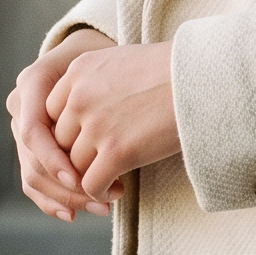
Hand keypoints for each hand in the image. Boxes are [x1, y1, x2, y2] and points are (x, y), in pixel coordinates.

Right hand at [8, 28, 114, 221]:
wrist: (91, 50)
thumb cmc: (104, 54)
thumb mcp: (102, 61)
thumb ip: (95, 87)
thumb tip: (104, 131)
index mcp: (32, 82)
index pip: (32, 131)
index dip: (54, 159)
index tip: (82, 178)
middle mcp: (20, 105)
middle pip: (33, 159)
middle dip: (67, 187)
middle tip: (104, 200)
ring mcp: (21, 126)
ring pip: (32, 175)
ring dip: (65, 198)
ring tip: (101, 207)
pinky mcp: (30, 145)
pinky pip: (33, 179)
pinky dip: (52, 199)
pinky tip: (73, 214)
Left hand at [47, 41, 179, 203]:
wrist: (203, 78)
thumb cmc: (173, 69)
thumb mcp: (122, 60)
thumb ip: (95, 81)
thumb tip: (86, 110)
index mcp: (78, 70)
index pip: (52, 111)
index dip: (69, 130)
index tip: (87, 141)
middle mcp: (79, 96)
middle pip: (61, 140)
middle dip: (76, 156)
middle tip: (98, 165)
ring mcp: (96, 124)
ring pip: (74, 165)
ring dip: (89, 177)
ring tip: (111, 181)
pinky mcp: (116, 152)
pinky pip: (91, 185)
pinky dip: (100, 193)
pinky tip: (117, 191)